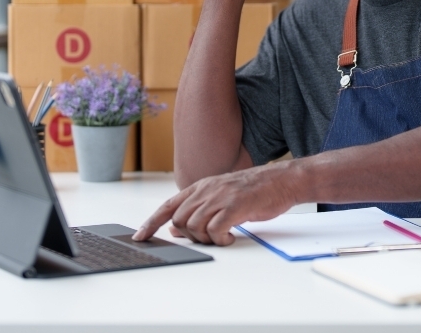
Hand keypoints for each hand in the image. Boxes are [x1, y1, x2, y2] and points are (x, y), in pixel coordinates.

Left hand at [132, 163, 302, 245]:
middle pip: (180, 221)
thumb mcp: (220, 197)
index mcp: (201, 187)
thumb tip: (175, 229)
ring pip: (195, 227)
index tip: (139, 237)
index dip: (151, 222)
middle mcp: (207, 190)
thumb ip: (197, 210)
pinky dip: (220, 240)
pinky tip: (231, 237)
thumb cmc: (253, 190)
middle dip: (190, 236)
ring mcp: (220, 197)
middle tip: (210, 237)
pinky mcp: (234, 207)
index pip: (168, 206)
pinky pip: (215, 231)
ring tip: (223, 236)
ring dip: (206, 239)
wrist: (281, 180)